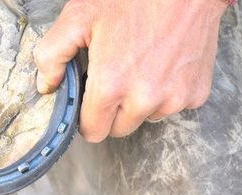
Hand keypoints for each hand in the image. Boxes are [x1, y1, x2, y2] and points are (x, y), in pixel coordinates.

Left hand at [33, 0, 227, 141]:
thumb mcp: (80, 16)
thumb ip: (52, 54)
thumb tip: (46, 85)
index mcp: (111, 85)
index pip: (93, 132)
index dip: (87, 118)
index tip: (89, 102)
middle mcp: (144, 99)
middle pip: (118, 129)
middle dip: (112, 110)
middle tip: (115, 76)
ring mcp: (173, 99)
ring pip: (145, 119)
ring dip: (140, 102)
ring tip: (141, 64)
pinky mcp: (195, 94)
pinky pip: (173, 106)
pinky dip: (166, 92)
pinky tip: (163, 64)